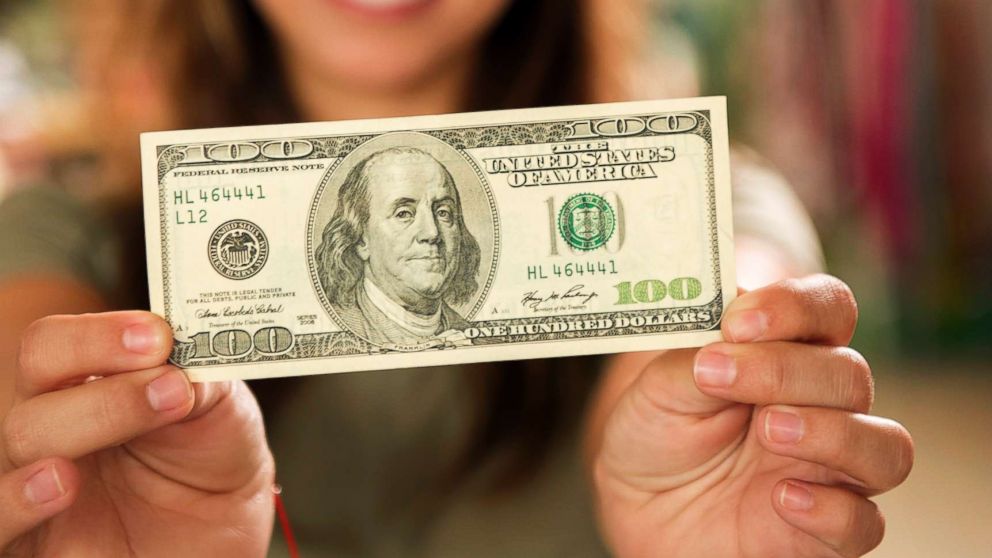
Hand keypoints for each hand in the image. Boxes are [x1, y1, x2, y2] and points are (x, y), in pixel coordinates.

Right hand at [0, 311, 273, 556]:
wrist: (227, 536)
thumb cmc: (212, 460)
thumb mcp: (221, 409)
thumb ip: (199, 376)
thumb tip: (182, 351)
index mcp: (85, 380)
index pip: (56, 344)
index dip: (98, 335)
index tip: (158, 336)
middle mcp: (52, 424)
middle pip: (37, 383)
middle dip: (111, 381)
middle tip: (173, 388)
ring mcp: (37, 482)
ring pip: (24, 439)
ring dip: (87, 421)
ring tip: (139, 422)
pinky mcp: (38, 543)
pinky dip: (16, 501)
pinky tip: (59, 482)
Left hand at [593, 275, 913, 556]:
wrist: (637, 509)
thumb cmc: (656, 435)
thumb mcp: (657, 389)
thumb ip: (694, 356)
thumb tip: (728, 330)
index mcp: (787, 354)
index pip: (828, 310)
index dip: (795, 306)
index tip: (738, 321)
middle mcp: (821, 406)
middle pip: (849, 374)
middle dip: (785, 369)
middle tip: (717, 374)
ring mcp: (830, 470)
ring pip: (886, 446)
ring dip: (832, 431)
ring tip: (768, 429)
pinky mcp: (824, 532)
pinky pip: (863, 523)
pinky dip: (831, 508)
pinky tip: (781, 498)